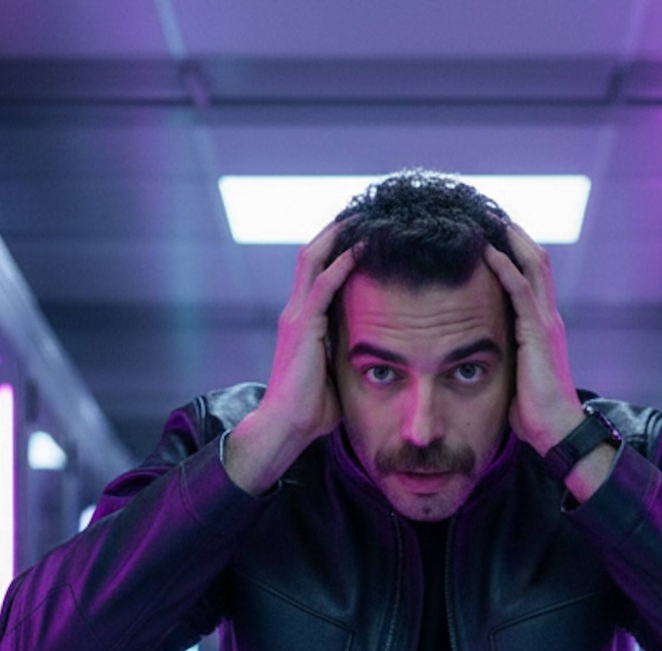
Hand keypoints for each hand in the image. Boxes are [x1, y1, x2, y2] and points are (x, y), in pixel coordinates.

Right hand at [225, 221, 358, 493]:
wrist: (285, 429)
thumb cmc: (311, 411)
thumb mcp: (335, 374)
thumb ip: (347, 355)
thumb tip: (375, 356)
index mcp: (302, 321)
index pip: (316, 270)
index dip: (335, 247)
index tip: (361, 231)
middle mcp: (295, 311)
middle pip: (311, 254)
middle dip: (335, 230)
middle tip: (364, 211)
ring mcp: (296, 317)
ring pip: (313, 259)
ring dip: (337, 235)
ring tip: (363, 216)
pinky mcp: (302, 327)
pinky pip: (322, 284)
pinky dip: (342, 263)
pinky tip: (362, 247)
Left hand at [483, 226, 585, 454]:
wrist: (557, 431)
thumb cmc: (535, 413)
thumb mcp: (516, 376)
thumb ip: (506, 357)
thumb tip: (481, 356)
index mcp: (544, 326)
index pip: (533, 276)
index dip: (516, 251)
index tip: (493, 232)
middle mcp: (549, 317)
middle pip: (536, 260)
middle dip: (515, 233)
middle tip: (490, 212)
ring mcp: (546, 322)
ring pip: (532, 265)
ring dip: (511, 239)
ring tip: (489, 218)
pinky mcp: (537, 333)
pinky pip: (520, 290)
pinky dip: (505, 267)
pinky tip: (488, 251)